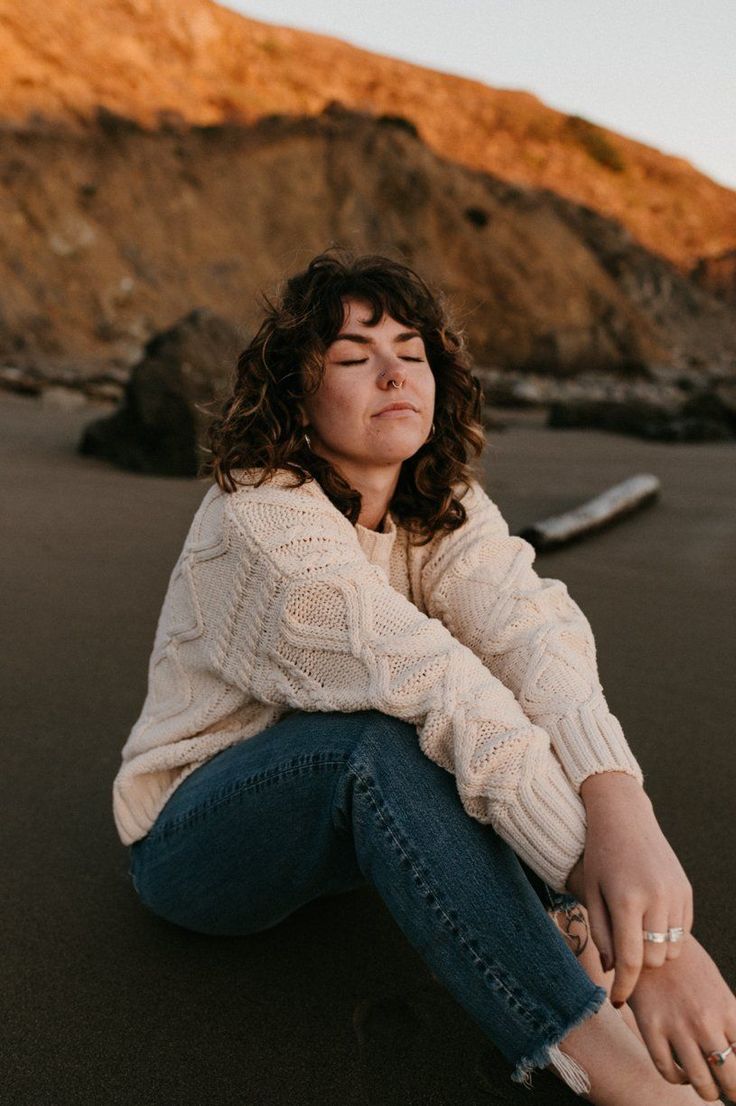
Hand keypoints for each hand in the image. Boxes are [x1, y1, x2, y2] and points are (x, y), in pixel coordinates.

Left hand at [566, 771, 693, 1006]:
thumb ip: (600, 933)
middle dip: (638, 965)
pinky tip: (649, 921)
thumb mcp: (591, 892)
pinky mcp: (687, 890)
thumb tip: (614, 971)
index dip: (623, 986)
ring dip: (654, 952)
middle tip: (622, 957)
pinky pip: (683, 931)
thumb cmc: (599, 855)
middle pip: (653, 960)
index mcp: (626, 899)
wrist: (623, 816)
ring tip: (634, 937)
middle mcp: (656, 897)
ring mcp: (676, 894)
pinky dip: (668, 936)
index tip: (615, 1000)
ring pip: (672, 950)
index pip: (630, 961)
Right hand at [628, 933, 735, 1102]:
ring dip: (707, 1091)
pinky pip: (668, 1071)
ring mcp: (677, 1026)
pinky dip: (678, 1078)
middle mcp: (705, 1021)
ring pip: (701, 1083)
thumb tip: (735, 1048)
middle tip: (728, 1089)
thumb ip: (729, 1017)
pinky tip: (680, 1071)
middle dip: (733, 1090)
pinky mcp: (650, 1027)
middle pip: (730, 1078)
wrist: (648, 937)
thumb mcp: (716, 985)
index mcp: (727, 1008)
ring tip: (706, 1086)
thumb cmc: (686, 962)